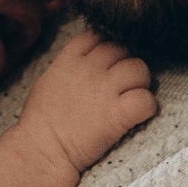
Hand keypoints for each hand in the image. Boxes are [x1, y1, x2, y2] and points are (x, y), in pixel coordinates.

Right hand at [21, 23, 156, 175]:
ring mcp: (105, 90)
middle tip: (124, 83)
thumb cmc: (40, 121)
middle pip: (122, 49)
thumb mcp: (47, 81)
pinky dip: (147, 106)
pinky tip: (138, 113)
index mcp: (70, 60)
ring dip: (141, 82)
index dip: (108, 44)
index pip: (98, 35)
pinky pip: (146, 100)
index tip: (109, 61)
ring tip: (133, 96)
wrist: (42, 151)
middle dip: (126, 63)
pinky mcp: (117, 114)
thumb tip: (82, 62)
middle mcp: (89, 69)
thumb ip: (68, 66)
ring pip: (139, 69)